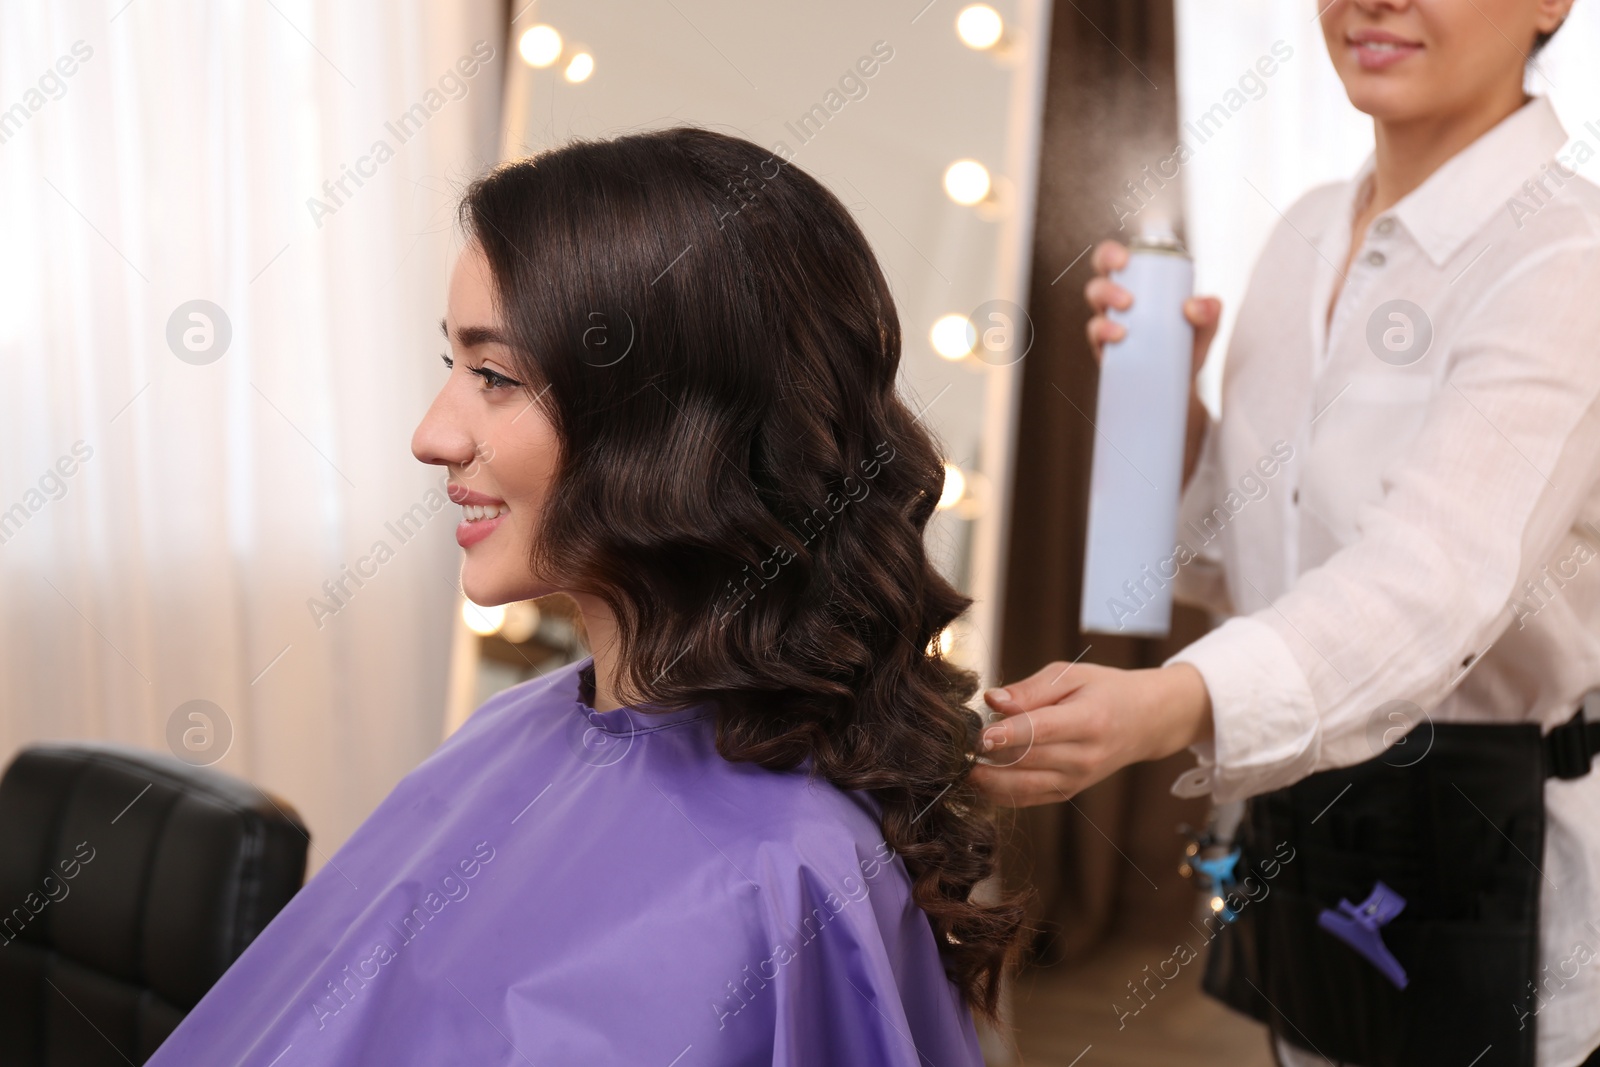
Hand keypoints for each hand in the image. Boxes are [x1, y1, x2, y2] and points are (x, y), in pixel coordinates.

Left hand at [969, 661, 1213, 807]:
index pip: (1043, 731)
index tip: (979, 736)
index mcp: (1088, 720)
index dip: (1009, 734)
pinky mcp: (1068, 792)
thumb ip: (1030, 689)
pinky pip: (1028, 798)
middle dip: (988, 755)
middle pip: (1028, 760)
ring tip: (960, 765)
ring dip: (988, 780)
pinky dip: (999, 793)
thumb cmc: (1104, 690)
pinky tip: (978, 780)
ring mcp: (1077, 779)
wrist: (1146, 722)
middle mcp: (1084, 756)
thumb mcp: (1072, 675)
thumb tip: (992, 700)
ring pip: (1024, 786)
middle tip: (956, 744)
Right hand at [1083, 239, 1221, 384]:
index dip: (1110, 255)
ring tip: (1125, 329)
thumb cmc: (1188, 344)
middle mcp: (1117, 304)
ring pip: (1094, 315)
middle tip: (1128, 300)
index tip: (1125, 259)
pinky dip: (1104, 337)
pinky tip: (1118, 339)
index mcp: (1136, 286)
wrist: (1181, 383)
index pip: (1114, 262)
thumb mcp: (1205, 325)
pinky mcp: (1106, 353)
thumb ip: (1209, 311)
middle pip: (1097, 286)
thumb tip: (1194, 306)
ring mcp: (1109, 329)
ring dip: (1105, 320)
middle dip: (1106, 287)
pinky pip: (1096, 341)